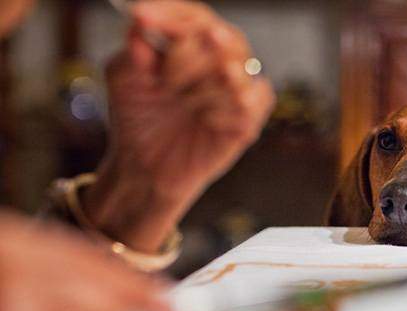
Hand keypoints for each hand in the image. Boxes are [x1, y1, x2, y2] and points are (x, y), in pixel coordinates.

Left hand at [83, 0, 275, 252]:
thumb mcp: (123, 76)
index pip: (195, 16)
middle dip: (185, 58)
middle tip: (164, 83)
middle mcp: (221, 60)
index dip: (171, 15)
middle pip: (221, 37)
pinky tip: (204, 121)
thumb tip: (141, 22)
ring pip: (233, 71)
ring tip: (183, 106)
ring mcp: (239, 90)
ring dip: (199, 91)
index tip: (142, 18)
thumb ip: (134, 47)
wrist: (144, 166)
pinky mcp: (249, 120)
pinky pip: (247, 103)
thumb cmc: (137, 118)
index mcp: (193, 42)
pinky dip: (220, 111)